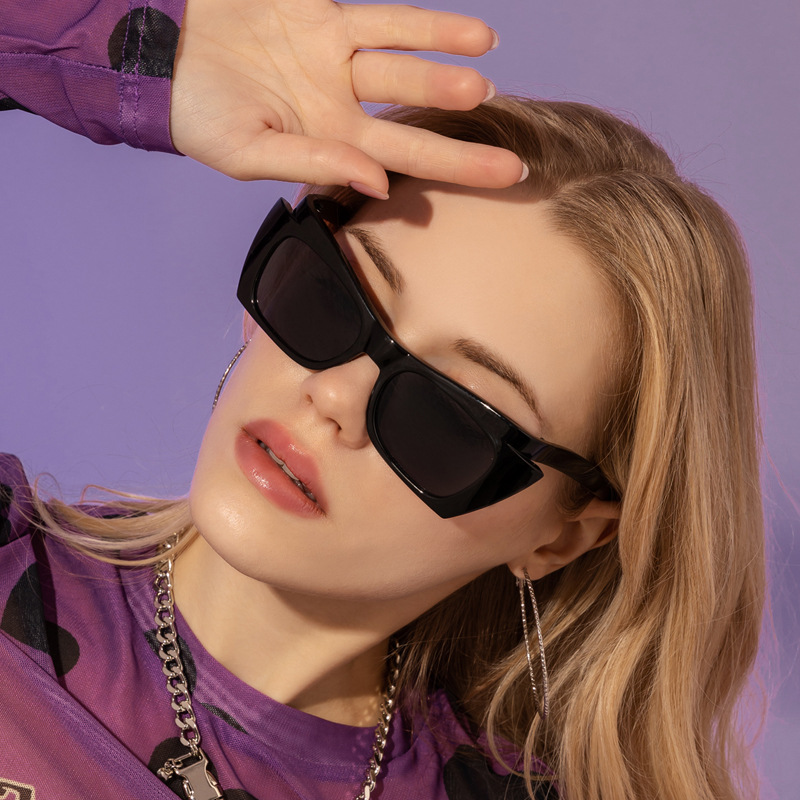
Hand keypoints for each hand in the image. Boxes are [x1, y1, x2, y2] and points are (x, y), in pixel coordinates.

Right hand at [169, 0, 524, 193]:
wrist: (158, 53)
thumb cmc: (195, 115)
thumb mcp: (246, 151)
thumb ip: (312, 163)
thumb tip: (377, 183)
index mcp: (328, 142)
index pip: (402, 160)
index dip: (452, 168)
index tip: (502, 177)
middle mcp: (341, 103)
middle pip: (412, 115)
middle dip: (458, 127)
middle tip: (508, 139)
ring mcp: (335, 58)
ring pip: (401, 62)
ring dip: (442, 67)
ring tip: (487, 71)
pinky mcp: (322, 15)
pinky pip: (380, 18)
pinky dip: (421, 24)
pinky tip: (468, 32)